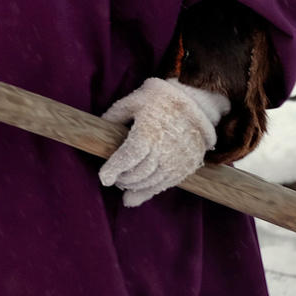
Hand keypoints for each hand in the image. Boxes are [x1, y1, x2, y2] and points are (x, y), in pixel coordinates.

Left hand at [99, 78, 229, 206]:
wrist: (197, 103)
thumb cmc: (160, 99)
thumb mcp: (133, 101)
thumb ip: (114, 116)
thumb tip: (99, 130)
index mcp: (149, 132)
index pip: (129, 156)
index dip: (114, 169)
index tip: (103, 178)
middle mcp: (165, 150)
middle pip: (139, 173)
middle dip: (122, 178)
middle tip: (112, 178)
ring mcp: (178, 161)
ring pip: (152, 182)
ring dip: (134, 186)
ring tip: (123, 183)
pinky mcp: (187, 166)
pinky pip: (166, 184)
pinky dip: (149, 192)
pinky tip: (135, 196)